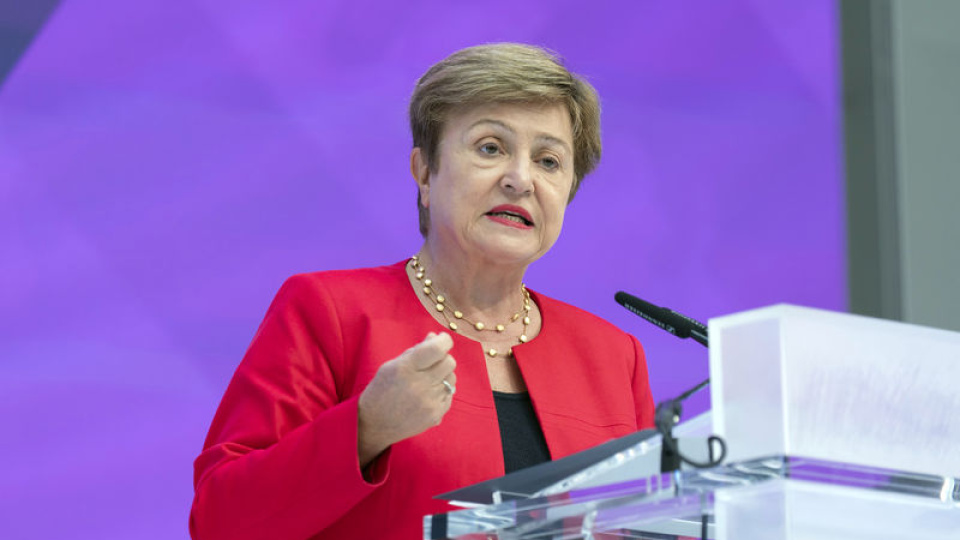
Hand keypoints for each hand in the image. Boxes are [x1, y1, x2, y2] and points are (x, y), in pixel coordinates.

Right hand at [357, 332, 455, 466]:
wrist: (374, 424)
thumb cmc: (381, 390)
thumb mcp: (391, 365)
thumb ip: (415, 350)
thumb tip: (435, 336)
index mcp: (406, 368)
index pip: (437, 349)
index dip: (444, 340)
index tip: (442, 339)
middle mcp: (419, 385)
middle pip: (449, 362)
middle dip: (443, 358)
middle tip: (432, 361)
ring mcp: (429, 402)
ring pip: (452, 378)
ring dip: (443, 375)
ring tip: (428, 379)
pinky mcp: (435, 415)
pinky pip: (450, 395)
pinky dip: (442, 391)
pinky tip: (428, 394)